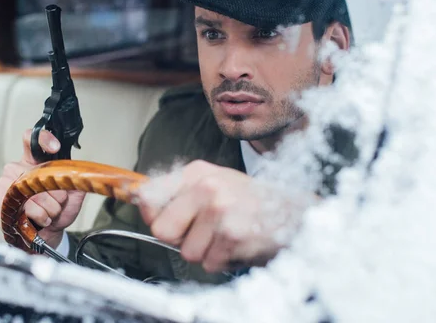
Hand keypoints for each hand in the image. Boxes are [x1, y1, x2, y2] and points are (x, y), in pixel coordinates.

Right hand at [0, 129, 85, 247]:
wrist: (48, 234)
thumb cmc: (58, 210)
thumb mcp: (74, 192)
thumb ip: (77, 177)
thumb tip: (82, 170)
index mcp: (34, 160)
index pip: (32, 138)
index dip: (43, 139)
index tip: (55, 147)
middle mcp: (18, 168)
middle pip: (39, 172)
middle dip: (56, 192)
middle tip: (57, 202)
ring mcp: (7, 183)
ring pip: (33, 191)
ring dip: (49, 207)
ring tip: (49, 213)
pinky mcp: (0, 200)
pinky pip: (25, 205)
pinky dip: (39, 215)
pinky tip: (40, 219)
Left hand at [138, 160, 312, 272]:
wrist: (294, 213)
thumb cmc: (250, 201)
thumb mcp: (214, 183)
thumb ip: (180, 193)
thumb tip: (142, 203)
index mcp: (196, 172)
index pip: (149, 196)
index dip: (153, 215)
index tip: (167, 221)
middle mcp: (206, 186)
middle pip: (162, 230)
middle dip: (180, 239)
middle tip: (203, 232)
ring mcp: (220, 210)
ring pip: (187, 252)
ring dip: (205, 252)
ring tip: (225, 237)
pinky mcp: (232, 235)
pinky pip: (209, 263)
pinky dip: (222, 261)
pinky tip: (237, 244)